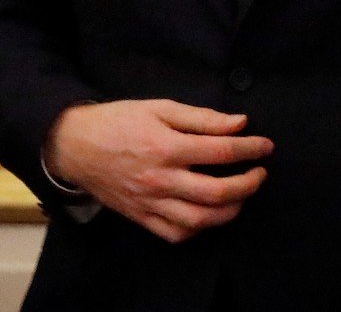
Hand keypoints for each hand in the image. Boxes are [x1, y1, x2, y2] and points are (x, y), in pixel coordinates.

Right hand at [46, 99, 273, 242]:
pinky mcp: (139, 217)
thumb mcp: (161, 107)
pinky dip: (198, 228)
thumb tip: (240, 123)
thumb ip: (202, 118)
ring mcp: (149, 203)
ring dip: (229, 211)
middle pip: (215, 193)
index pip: (221, 152)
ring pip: (198, 220)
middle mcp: (160, 179)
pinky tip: (209, 214)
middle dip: (247, 185)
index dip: (250, 149)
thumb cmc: (120, 121)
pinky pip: (174, 233)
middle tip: (260, 174)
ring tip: (242, 196)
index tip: (266, 146)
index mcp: (166, 147)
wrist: (74, 146)